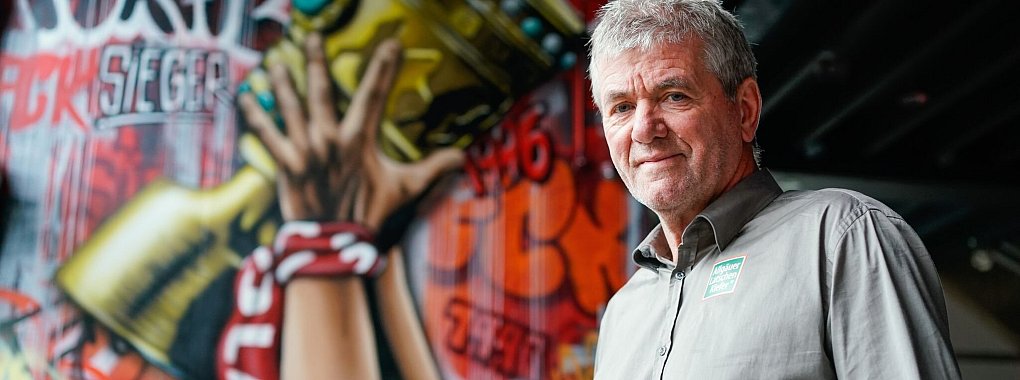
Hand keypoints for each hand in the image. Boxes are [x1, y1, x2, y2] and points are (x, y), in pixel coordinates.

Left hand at [239, 34, 463, 229]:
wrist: (335, 242)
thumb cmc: (369, 214)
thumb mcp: (404, 189)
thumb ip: (432, 169)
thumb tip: (462, 157)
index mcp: (359, 141)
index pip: (374, 95)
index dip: (384, 68)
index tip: (391, 43)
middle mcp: (330, 140)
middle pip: (321, 92)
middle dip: (317, 61)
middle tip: (312, 36)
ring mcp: (305, 150)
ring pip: (290, 107)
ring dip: (282, 83)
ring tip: (276, 62)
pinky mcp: (285, 164)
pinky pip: (266, 134)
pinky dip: (254, 115)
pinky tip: (244, 97)